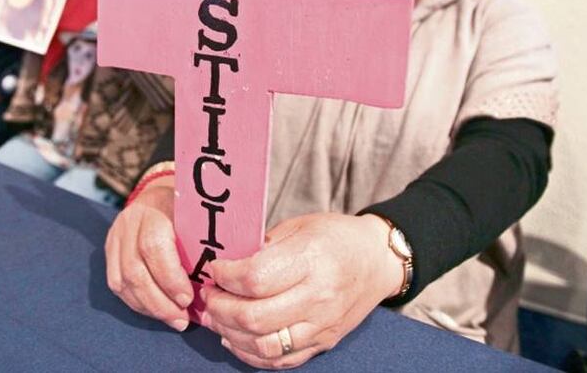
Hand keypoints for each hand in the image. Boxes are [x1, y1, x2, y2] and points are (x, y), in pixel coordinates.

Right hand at [104, 176, 193, 330]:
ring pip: (122, 281)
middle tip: (182, 319)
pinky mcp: (109, 252)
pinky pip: (117, 284)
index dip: (170, 278)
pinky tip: (156, 311)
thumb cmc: (185, 210)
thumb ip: (203, 242)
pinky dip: (137, 303)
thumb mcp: (197, 217)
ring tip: (173, 319)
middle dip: (159, 302)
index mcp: (154, 210)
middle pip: (135, 270)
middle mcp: (129, 223)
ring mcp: (115, 238)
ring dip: (149, 307)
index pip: (154, 247)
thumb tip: (219, 280)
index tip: (188, 299)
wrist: (157, 198)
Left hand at [200, 213, 402, 368]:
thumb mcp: (298, 227)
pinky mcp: (324, 342)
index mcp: (310, 259)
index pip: (255, 279)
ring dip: (230, 334)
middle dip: (220, 307)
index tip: (214, 270)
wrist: (378, 260)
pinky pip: (280, 359)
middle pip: (254, 316)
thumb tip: (226, 265)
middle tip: (209, 296)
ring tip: (216, 318)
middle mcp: (318, 296)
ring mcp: (322, 324)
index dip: (225, 277)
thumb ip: (262, 247)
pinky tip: (236, 338)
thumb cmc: (336, 237)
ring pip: (264, 344)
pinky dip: (251, 354)